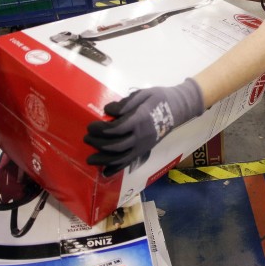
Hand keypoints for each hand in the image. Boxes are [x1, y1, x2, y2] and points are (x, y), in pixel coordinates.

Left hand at [84, 79, 203, 175]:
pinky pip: (129, 162)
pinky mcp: (144, 151)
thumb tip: (108, 111)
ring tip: (90, 159)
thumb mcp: (143, 94)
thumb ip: (125, 103)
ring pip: (121, 158)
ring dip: (104, 160)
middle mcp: (141, 136)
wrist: (178, 109)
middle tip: (86, 138)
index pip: (117, 129)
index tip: (90, 126)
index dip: (101, 130)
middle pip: (116, 145)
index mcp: (140, 120)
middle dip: (98, 144)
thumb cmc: (159, 98)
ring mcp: (143, 146)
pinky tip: (105, 172)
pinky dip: (116, 168)